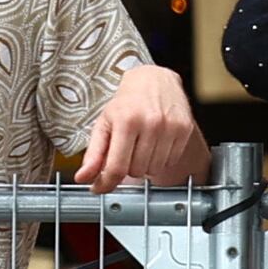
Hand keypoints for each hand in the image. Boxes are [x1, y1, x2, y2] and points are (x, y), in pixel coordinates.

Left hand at [77, 64, 207, 192]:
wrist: (154, 80)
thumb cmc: (127, 103)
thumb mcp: (104, 124)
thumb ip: (93, 154)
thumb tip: (83, 178)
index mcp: (126, 121)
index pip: (117, 167)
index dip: (106, 183)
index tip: (99, 188)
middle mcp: (150, 123)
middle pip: (136, 171)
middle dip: (127, 166)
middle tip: (126, 150)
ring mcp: (170, 127)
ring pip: (153, 169)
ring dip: (145, 164)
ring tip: (141, 146)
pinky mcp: (184, 129)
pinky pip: (169, 162)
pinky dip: (160, 159)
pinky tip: (155, 144)